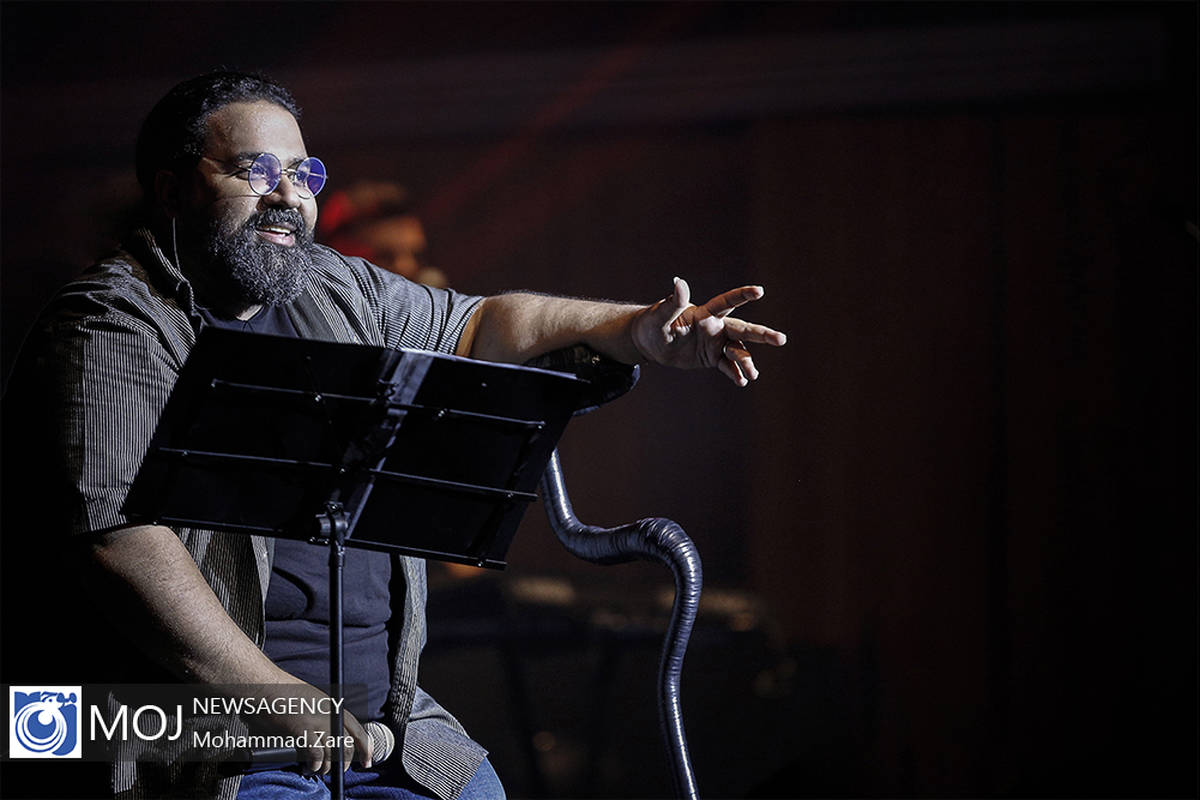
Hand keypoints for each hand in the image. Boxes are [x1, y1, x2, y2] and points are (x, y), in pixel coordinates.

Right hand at [250, 683, 372, 774]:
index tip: (367, 760)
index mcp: (333, 706)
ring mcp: (316, 721)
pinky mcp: (301, 729)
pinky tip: (311, 766)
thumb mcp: (313, 700)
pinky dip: (315, 763)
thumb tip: (328, 736)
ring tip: (318, 770)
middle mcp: (329, 714)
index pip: (357, 730)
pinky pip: (316, 753)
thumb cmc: (284, 694)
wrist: (266, 686)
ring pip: (332, 753)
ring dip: (327, 767)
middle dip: (345, 763)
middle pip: (347, 745)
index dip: (365, 747)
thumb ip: (323, 715)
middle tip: (339, 771)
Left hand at [631, 277, 786, 385]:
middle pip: (742, 330)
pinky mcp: (711, 358)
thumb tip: (678, 283)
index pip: (727, 303)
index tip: (759, 291)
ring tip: (752, 374)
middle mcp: (715, 327)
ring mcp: (715, 344)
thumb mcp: (660, 315)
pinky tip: (741, 381)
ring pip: (737, 351)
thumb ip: (673, 303)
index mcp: (705, 314)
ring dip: (746, 361)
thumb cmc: (653, 323)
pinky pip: (727, 366)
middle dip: (762, 334)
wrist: (651, 343)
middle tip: (781, 340)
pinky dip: (735, 373)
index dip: (742, 296)